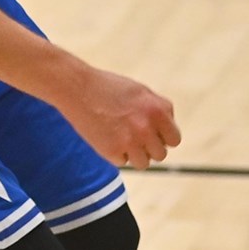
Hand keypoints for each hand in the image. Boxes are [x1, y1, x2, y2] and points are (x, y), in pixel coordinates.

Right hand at [59, 67, 181, 169]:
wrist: (76, 86)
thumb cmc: (108, 87)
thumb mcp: (140, 91)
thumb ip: (159, 110)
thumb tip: (169, 133)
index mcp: (157, 110)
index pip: (174, 139)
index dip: (162, 137)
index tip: (150, 131)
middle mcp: (146, 127)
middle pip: (160, 154)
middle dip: (147, 146)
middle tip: (131, 132)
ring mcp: (129, 140)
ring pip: (143, 163)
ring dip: (133, 153)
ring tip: (119, 135)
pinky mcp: (112, 150)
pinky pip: (122, 161)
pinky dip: (115, 152)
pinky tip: (105, 134)